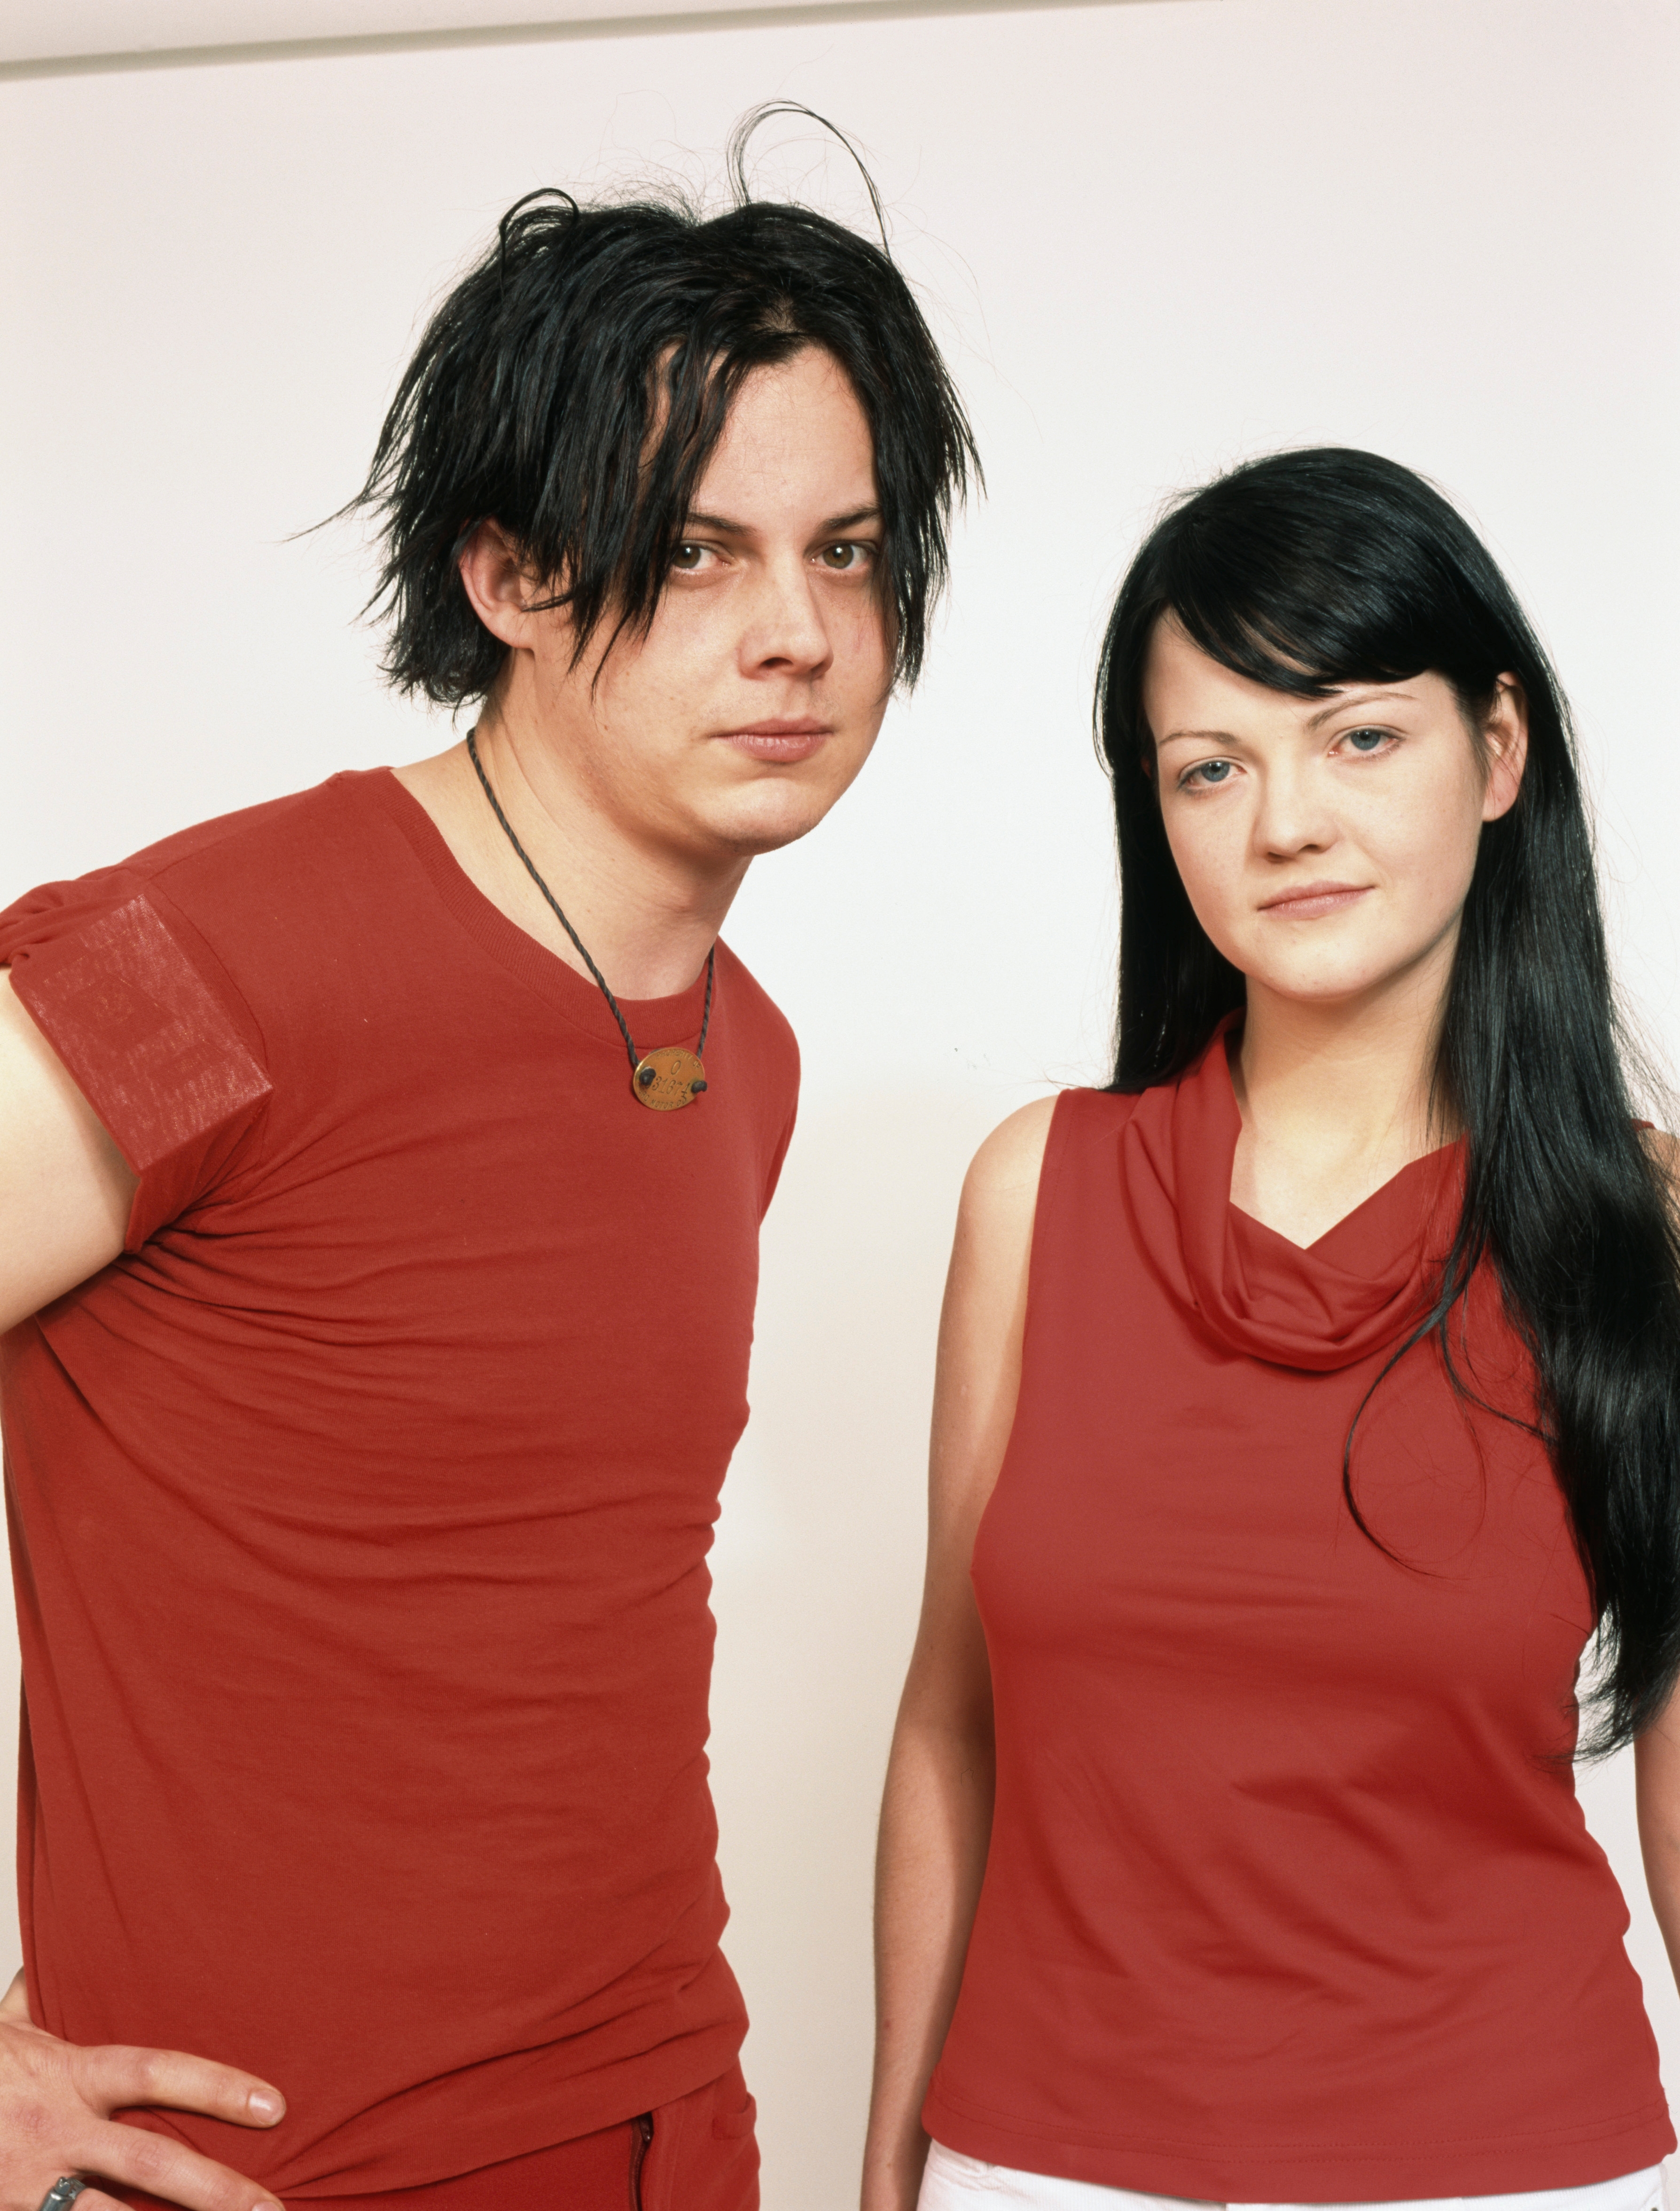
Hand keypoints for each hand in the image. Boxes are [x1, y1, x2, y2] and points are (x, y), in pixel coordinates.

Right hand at [0, 1971, 285, 2210]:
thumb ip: (36, 1999)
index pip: (156, 2072)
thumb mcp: (4, 2029)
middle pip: (150, 2161)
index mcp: (67, 2076)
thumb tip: (50, 1956)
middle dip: (216, 2191)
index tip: (275, 2107)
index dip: (216, 2087)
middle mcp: (55, 2133)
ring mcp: (27, 2186)